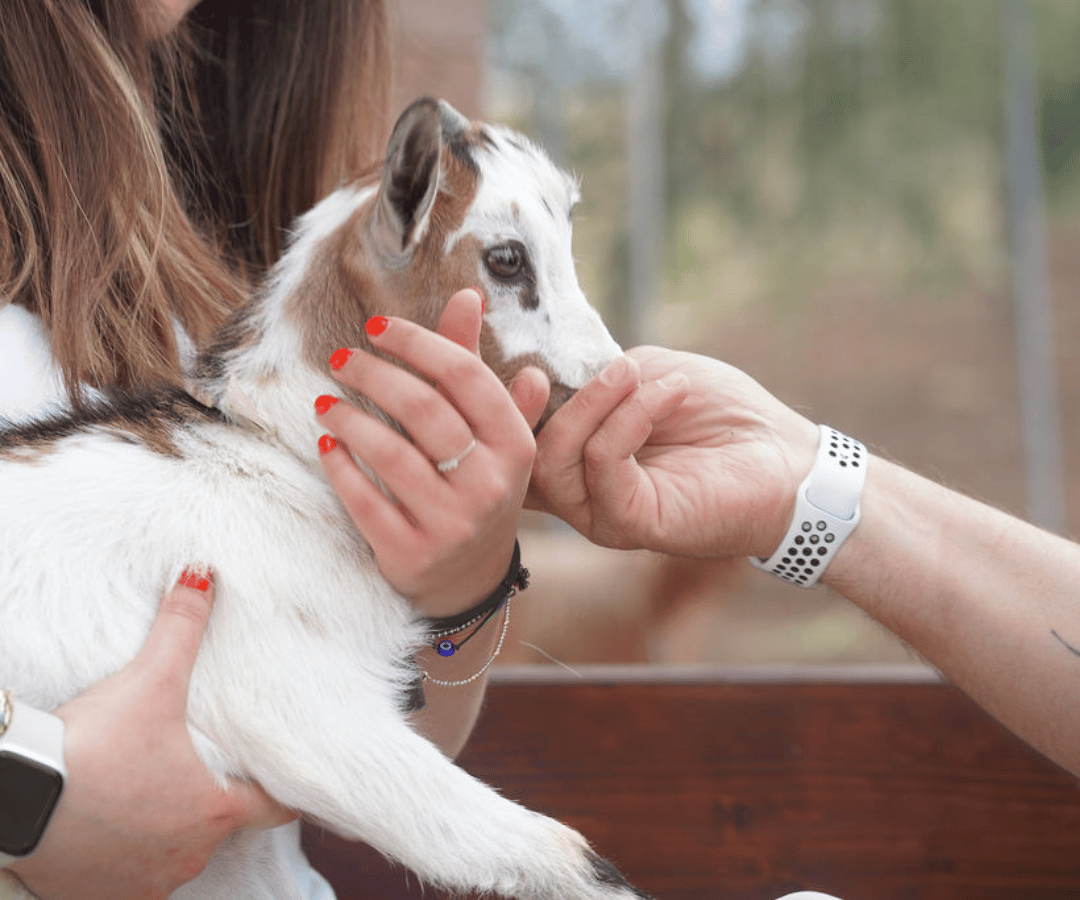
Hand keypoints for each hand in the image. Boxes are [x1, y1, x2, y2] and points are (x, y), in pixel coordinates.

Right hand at [10, 571, 292, 899]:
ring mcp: (145, 883)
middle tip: (199, 766)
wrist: (16, 799)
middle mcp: (188, 855)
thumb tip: (204, 575)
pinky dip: (128, 854)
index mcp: (214, 811)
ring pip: (175, 854)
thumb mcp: (149, 681)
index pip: (276, 808)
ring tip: (149, 790)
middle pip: (220, 826)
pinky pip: (130, 878)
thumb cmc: (91, 746)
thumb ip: (182, 627)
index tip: (283, 778)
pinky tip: (113, 823)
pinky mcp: (99, 896)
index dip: (282, 791)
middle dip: (212, 798)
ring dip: (168, 827)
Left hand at [317, 289, 548, 617]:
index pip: (466, 377)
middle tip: (341, 359)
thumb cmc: (475, 485)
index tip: (378, 327)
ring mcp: (453, 524)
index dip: (418, 343)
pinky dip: (340, 468)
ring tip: (325, 403)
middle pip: (425, 410)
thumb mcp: (488, 431)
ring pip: (391, 455)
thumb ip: (472, 365)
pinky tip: (327, 444)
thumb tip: (467, 297)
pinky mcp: (413, 554)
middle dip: (375, 375)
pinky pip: (365, 502)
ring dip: (349, 419)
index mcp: (515, 444)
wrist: (469, 576)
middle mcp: (491, 484)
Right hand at [528, 345, 819, 558]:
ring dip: (590, 405)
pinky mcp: (629, 523)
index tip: (501, 352)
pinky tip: (666, 394)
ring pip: (553, 460)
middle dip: (519, 406)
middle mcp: (578, 489)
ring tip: (632, 375)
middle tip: (542, 369)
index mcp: (576, 454)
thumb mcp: (648, 375)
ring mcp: (599, 511)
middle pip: (519, 451)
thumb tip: (549, 370)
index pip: (515, 432)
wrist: (784, 457)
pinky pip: (604, 464)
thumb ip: (595, 376)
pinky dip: (630, 419)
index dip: (497, 395)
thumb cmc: (722, 414)